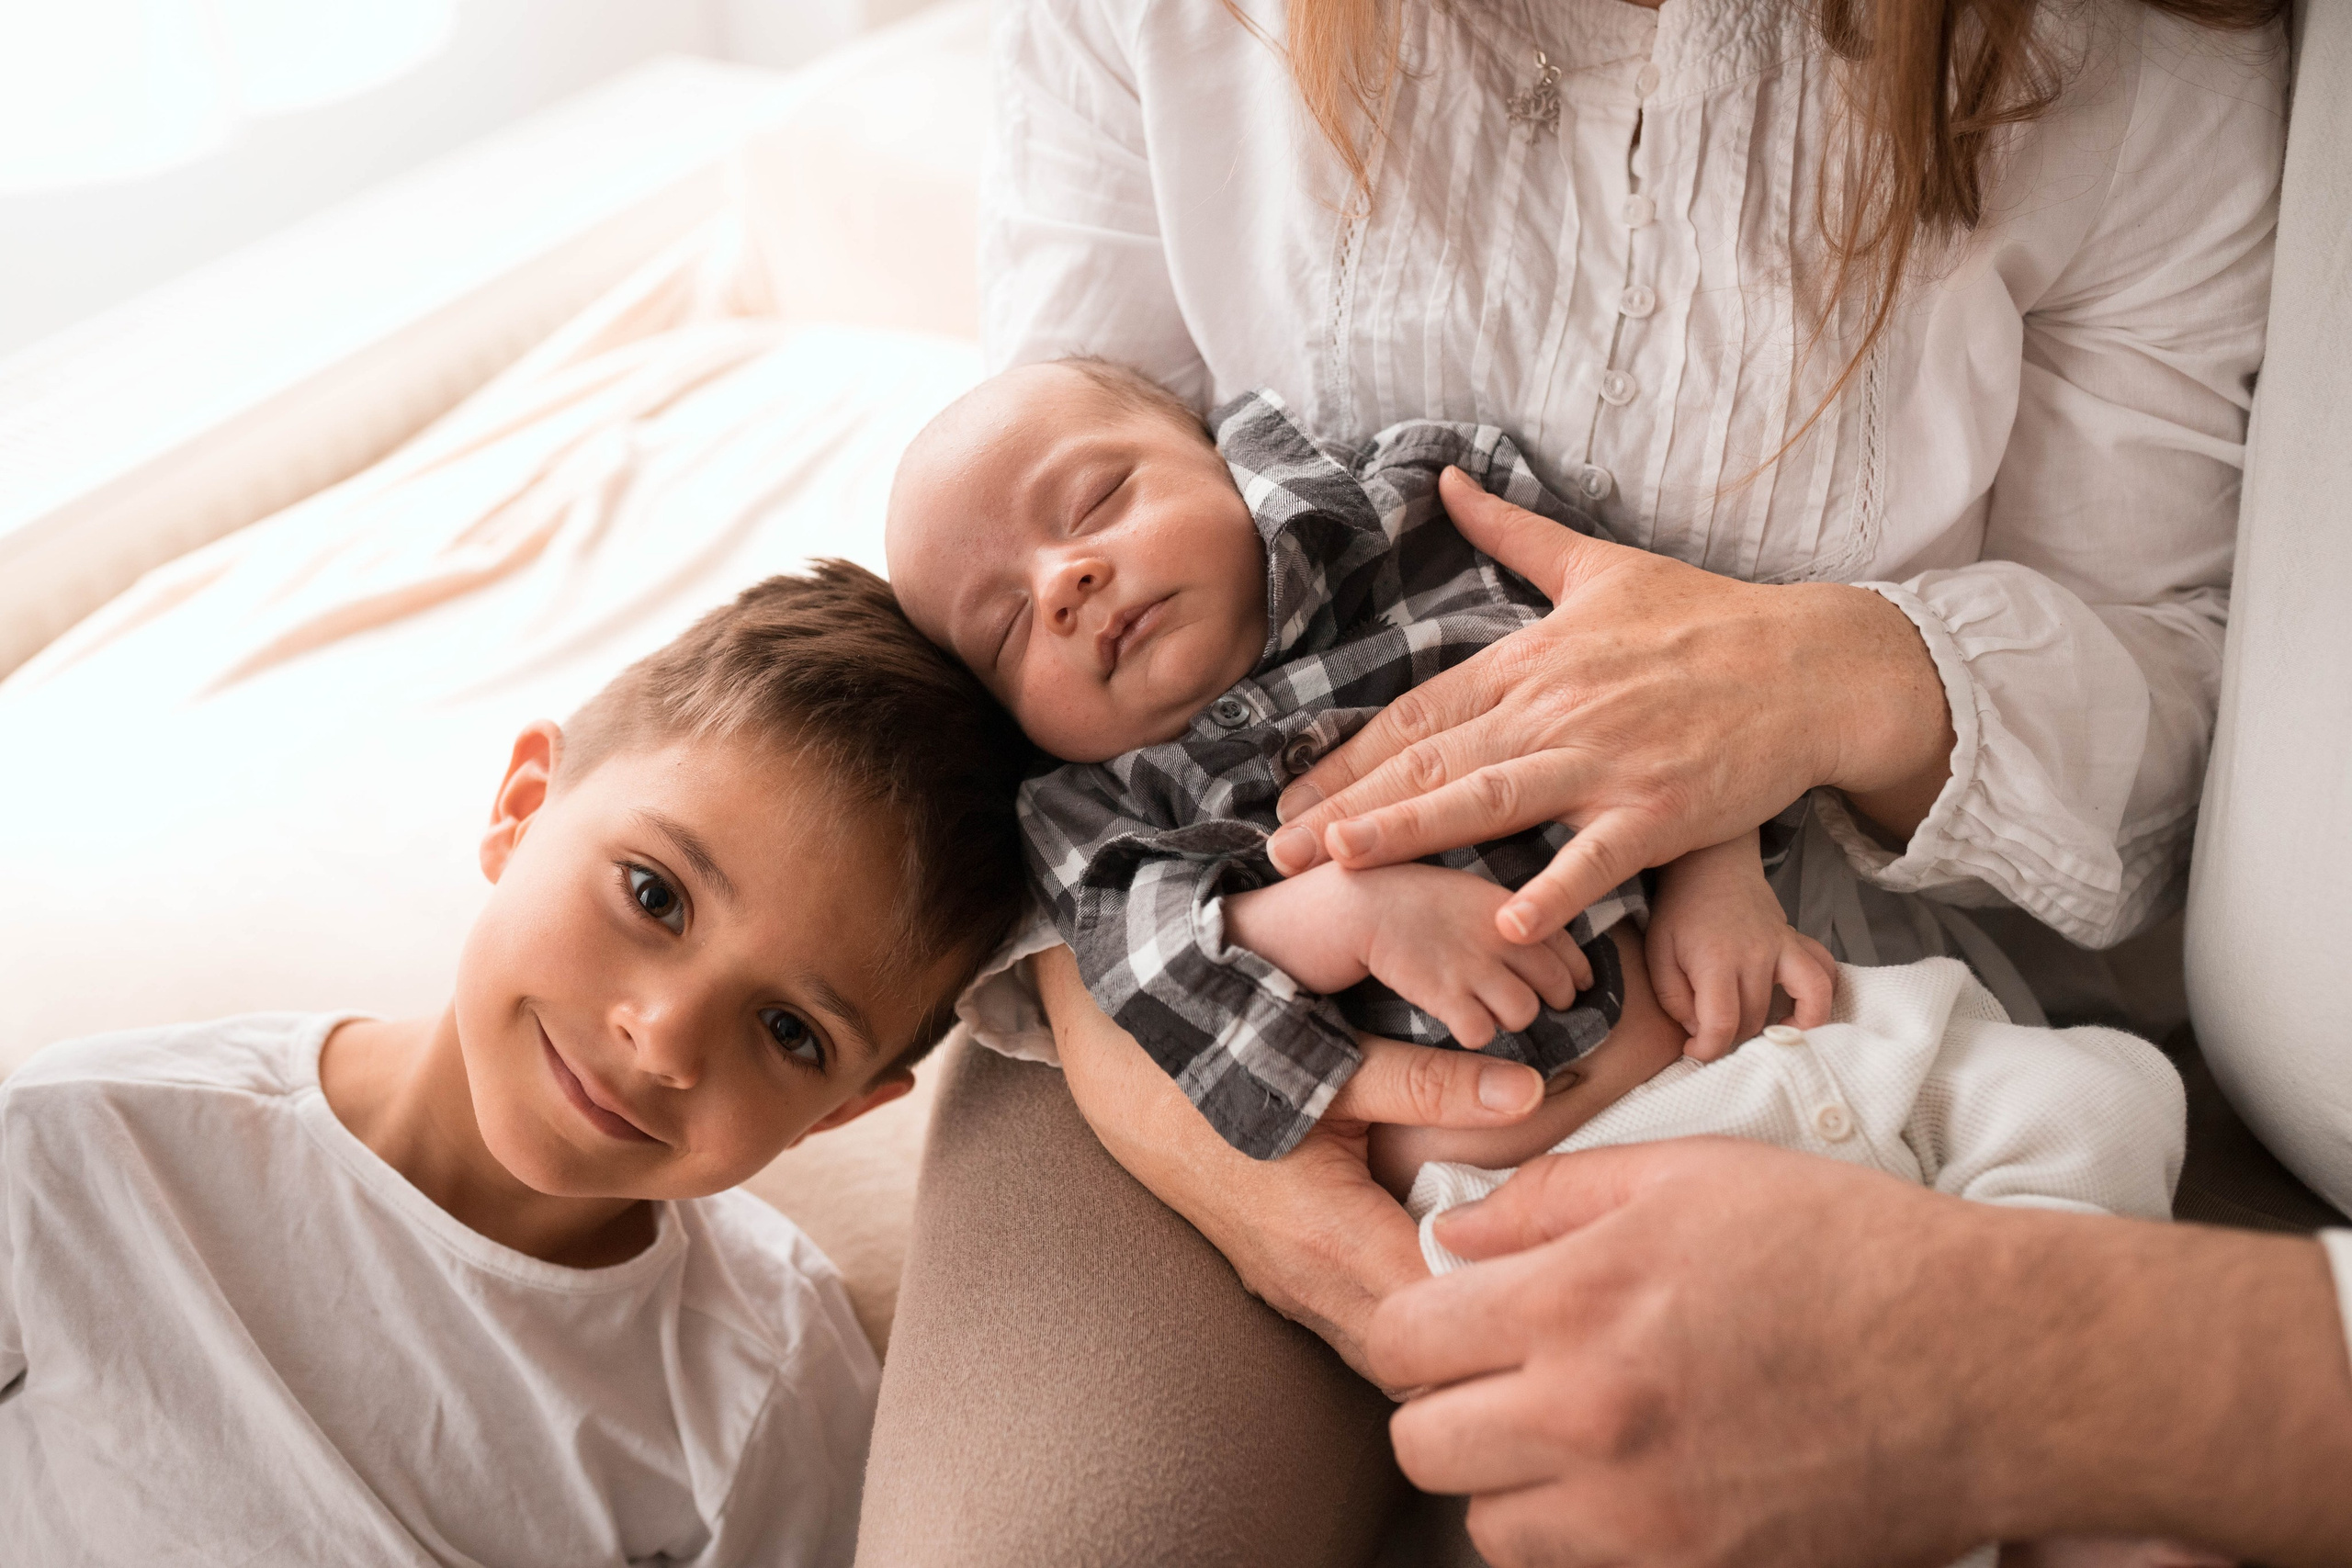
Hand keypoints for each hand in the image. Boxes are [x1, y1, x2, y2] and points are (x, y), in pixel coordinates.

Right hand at [1035, 943, 1542, 1377]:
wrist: (1129, 1081)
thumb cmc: (1224, 1067)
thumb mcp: (1333, 1063)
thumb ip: (1433, 1082)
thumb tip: (1527, 1090)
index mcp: (1330, 1236)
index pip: (1440, 1310)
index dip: (1503, 1300)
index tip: (1555, 1273)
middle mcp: (1309, 1285)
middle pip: (1419, 1359)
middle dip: (1481, 1342)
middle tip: (1544, 1303)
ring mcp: (1290, 1296)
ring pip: (1386, 1358)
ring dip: (1440, 1343)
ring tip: (1503, 1305)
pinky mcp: (1281, 1289)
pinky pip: (1356, 1336)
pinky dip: (1404, 1329)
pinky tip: (1442, 1291)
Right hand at [1224, 862, 1593, 1047]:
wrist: (1333, 899)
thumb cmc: (1380, 894)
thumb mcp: (1445, 891)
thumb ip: (1484, 914)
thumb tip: (1520, 942)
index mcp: (1499, 898)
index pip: (1566, 941)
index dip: (1570, 973)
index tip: (1565, 989)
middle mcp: (1495, 926)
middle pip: (1556, 982)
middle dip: (1542, 1003)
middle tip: (1515, 1010)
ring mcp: (1470, 956)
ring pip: (1523, 1010)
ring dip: (1503, 1022)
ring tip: (1476, 1016)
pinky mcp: (1439, 987)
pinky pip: (1481, 1030)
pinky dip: (1469, 1036)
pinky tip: (1446, 1024)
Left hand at [1266, 468, 1954, 942]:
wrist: (1814, 662)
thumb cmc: (1707, 617)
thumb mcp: (1599, 565)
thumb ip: (1513, 532)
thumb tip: (1448, 478)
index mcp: (1532, 661)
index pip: (1417, 716)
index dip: (1346, 757)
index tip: (1287, 792)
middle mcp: (1556, 709)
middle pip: (1432, 763)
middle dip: (1347, 807)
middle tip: (1275, 849)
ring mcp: (1608, 761)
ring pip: (1491, 800)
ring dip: (1413, 832)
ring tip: (1343, 861)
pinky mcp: (1662, 811)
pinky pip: (1599, 857)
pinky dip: (1554, 891)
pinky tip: (1507, 925)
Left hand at [1366, 1139, 2351, 1567]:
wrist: (1992, 1367)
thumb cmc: (1847, 1249)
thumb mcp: (1688, 1174)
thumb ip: (1547, 1200)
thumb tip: (1450, 1233)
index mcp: (1577, 1303)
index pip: (1399, 1342)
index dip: (1416, 1325)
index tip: (1458, 1315)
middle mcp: (1590, 1419)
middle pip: (1421, 1445)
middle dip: (1447, 1404)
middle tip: (1506, 1373)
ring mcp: (1641, 1517)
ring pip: (1486, 1524)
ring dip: (1507, 1480)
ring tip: (1573, 1429)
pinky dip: (1581, 1534)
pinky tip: (1633, 1479)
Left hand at [1646, 835, 1834, 1057]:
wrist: (1709, 866)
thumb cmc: (1678, 912)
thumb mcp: (1657, 954)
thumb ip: (1673, 998)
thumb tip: (1700, 1031)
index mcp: (1716, 960)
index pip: (1723, 1023)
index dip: (1707, 1050)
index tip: (1694, 1051)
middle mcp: (1757, 955)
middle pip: (1756, 1020)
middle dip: (1732, 1038)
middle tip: (1713, 1032)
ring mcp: (1784, 947)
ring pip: (1804, 1003)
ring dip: (1785, 1027)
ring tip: (1767, 1034)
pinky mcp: (1797, 940)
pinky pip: (1826, 971)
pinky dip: (1822, 996)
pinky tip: (1801, 1011)